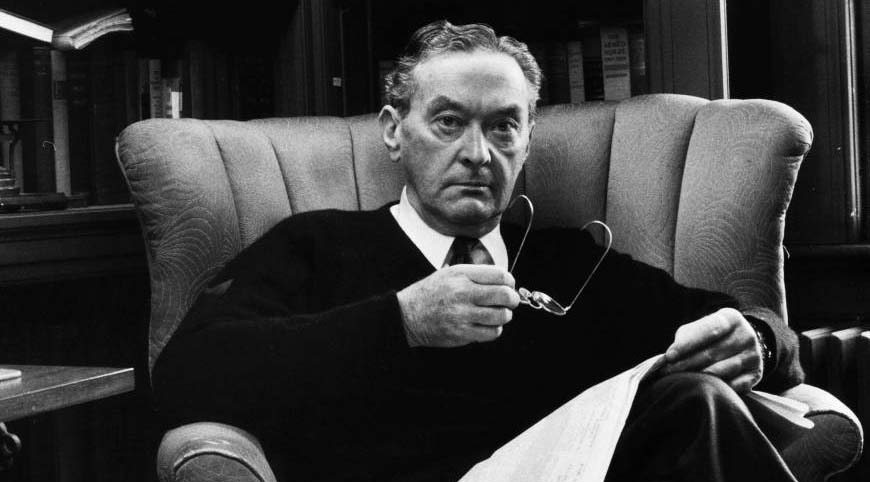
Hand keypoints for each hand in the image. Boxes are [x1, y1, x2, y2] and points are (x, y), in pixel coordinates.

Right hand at [397, 265, 519, 347]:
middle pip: (504, 295)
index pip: (499, 275)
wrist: (407, 316)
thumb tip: (504, 281)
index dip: (509, 281)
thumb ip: (475, 275)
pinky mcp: (462, 333)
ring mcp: (462, 315)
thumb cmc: (431, 293)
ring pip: (501, 316)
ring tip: (500, 314)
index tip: (509, 285)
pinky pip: (492, 333)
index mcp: (461, 275)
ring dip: (505, 315)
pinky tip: (488, 325)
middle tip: (511, 301)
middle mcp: (462, 293)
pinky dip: (495, 329)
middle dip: (512, 299)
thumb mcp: (449, 274)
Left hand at [661, 307, 762, 392]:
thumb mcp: (701, 328)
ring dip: (697, 378)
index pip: (709, 330)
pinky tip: (701, 389)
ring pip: (721, 371)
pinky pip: (732, 386)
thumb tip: (668, 357)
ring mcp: (754, 356)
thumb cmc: (712, 335)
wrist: (743, 342)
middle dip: (685, 364)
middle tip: (666, 372)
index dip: (687, 344)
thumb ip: (686, 337)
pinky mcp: (756, 374)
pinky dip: (715, 388)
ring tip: (678, 381)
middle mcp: (746, 335)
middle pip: (712, 353)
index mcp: (732, 318)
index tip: (669, 356)